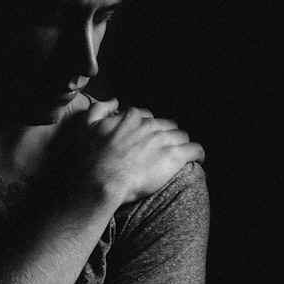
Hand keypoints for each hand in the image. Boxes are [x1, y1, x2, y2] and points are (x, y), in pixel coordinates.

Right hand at [73, 98, 204, 204]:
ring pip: (182, 136)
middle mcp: (150, 125)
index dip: (146, 129)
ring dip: (180, 144)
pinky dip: (197, 153)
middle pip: (166, 126)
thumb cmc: (91, 158)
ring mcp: (164, 140)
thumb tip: (115, 101)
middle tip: (159, 151)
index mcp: (132, 117)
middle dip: (164, 136)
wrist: (100, 182)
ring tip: (177, 156)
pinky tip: (196, 159)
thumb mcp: (86, 126)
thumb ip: (100, 108)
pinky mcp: (175, 157)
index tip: (144, 141)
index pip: (147, 117)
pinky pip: (196, 149)